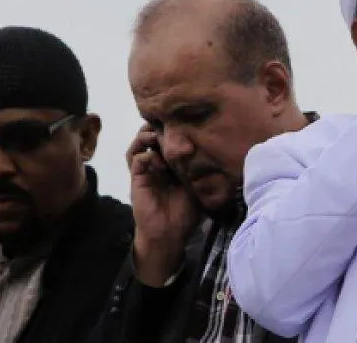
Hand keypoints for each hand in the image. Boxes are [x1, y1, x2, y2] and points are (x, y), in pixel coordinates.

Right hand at [125, 124, 199, 285]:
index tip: (184, 122)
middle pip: (151, 137)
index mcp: (172, 165)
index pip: (168, 141)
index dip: (173, 130)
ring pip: (139, 145)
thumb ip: (203, 171)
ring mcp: (146, 171)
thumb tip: (219, 152)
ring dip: (146, 136)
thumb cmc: (186, 212)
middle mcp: (157, 165)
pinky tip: (157, 160)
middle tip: (167, 124)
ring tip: (157, 135)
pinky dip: (145, 155)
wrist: (170, 234)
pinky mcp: (137, 180)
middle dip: (157, 127)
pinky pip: (136, 160)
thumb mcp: (199, 187)